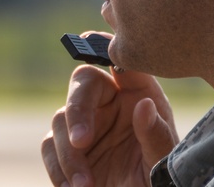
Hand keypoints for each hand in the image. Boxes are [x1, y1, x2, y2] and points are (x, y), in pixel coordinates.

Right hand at [41, 50, 178, 186]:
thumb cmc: (159, 183)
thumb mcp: (163, 162)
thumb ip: (155, 135)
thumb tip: (144, 105)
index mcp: (139, 94)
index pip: (121, 62)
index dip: (104, 46)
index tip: (88, 40)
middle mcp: (111, 103)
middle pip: (82, 82)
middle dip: (77, 110)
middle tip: (81, 142)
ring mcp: (87, 124)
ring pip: (61, 118)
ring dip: (68, 153)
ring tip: (84, 185)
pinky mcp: (67, 149)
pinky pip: (50, 147)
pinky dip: (57, 168)